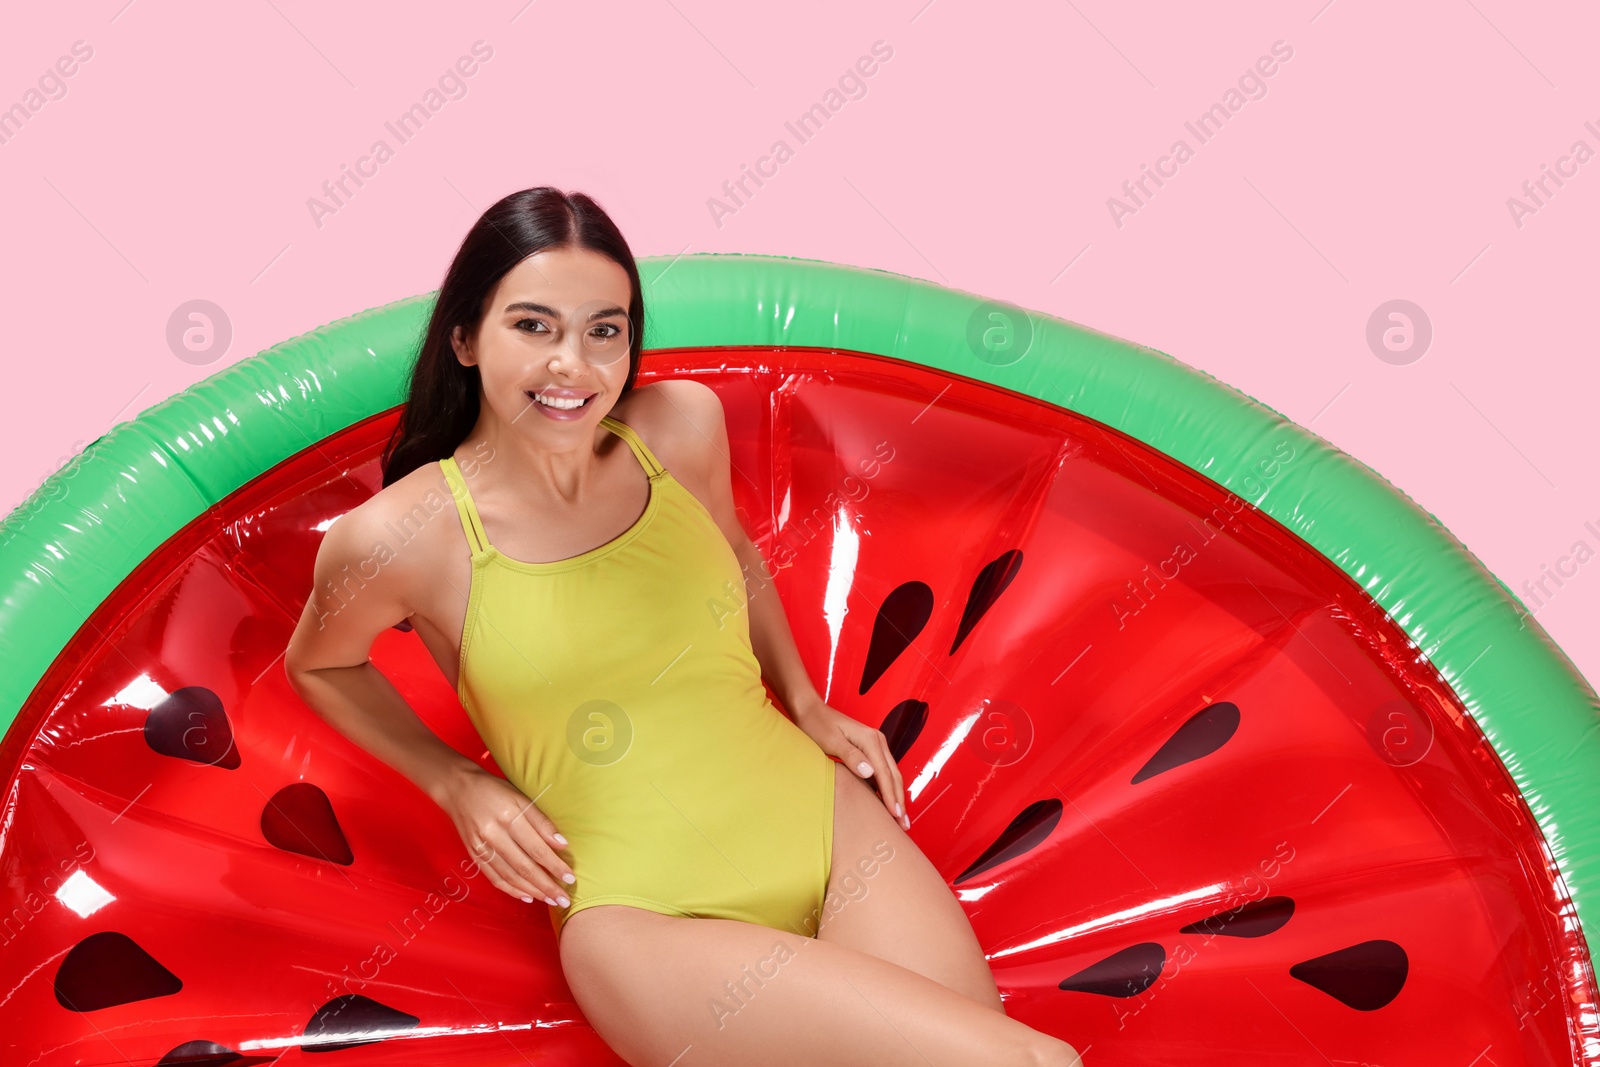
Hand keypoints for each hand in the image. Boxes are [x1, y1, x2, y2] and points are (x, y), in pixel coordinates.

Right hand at [436, 767, 575, 906]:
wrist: (458, 789)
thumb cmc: (494, 790)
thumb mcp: (521, 797)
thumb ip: (541, 822)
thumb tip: (561, 844)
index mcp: (509, 817)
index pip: (537, 849)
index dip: (555, 866)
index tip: (570, 878)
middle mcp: (494, 835)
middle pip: (524, 867)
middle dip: (546, 886)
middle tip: (563, 900)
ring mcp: (481, 848)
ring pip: (510, 877)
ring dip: (532, 891)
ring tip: (550, 900)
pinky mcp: (473, 856)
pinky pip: (495, 878)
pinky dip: (512, 890)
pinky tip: (527, 896)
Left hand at [792, 700, 909, 830]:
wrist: (810, 711)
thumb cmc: (817, 726)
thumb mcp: (831, 741)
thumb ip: (851, 756)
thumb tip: (870, 773)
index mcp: (871, 740)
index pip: (884, 774)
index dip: (891, 796)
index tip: (895, 815)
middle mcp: (878, 741)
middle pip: (893, 775)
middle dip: (899, 800)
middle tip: (904, 824)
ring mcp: (875, 744)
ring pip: (891, 774)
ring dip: (896, 795)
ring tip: (900, 817)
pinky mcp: (869, 749)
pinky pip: (883, 771)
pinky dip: (887, 787)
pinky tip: (887, 801)